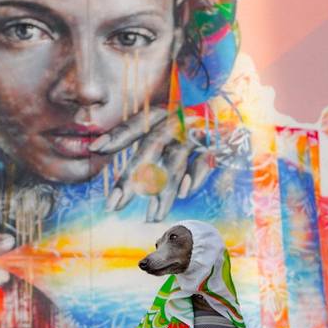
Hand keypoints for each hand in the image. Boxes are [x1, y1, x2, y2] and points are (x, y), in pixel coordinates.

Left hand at [90, 108, 250, 221]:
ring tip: (151, 216)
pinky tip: (183, 194)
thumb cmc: (187, 123)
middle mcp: (178, 120)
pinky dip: (195, 176)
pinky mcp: (220, 143)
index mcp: (162, 113)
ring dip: (163, 190)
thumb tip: (95, 147)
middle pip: (151, 146)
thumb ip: (133, 134)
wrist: (233, 111)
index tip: (95, 149)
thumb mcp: (162, 124)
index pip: (136, 125)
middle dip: (132, 177)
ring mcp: (199, 132)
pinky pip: (205, 160)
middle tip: (114, 205)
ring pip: (177, 161)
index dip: (117, 135)